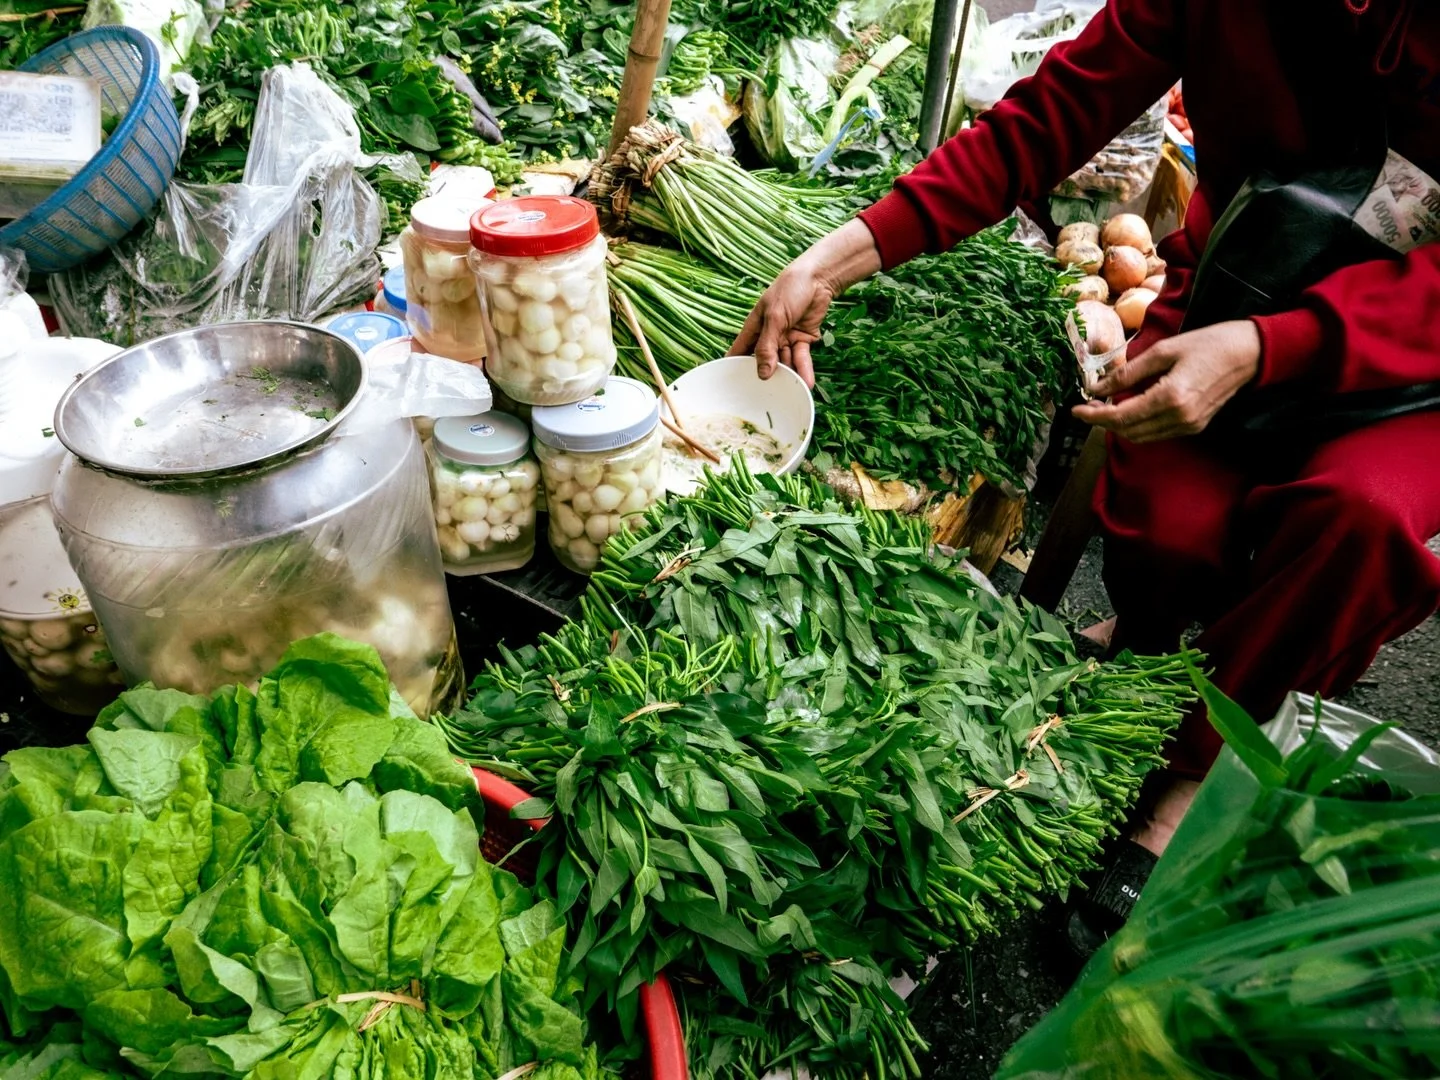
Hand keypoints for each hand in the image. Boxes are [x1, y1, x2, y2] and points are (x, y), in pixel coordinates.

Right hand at [731, 219, 881, 386]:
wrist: (818, 278)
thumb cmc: (790, 289)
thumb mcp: (775, 317)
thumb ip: (768, 346)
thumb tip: (762, 373)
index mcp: (754, 328)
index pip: (739, 351)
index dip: (734, 368)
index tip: (730, 389)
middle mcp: (768, 336)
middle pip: (764, 362)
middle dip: (766, 378)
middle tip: (766, 399)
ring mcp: (786, 339)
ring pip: (785, 362)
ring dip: (790, 376)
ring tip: (794, 392)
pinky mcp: (803, 340)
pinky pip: (802, 358)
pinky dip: (804, 369)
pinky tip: (807, 382)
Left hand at [1073, 320, 1261, 442]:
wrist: (1248, 353)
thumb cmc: (1207, 343)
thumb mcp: (1162, 351)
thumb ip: (1127, 373)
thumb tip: (1096, 387)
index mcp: (1171, 398)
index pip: (1121, 417)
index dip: (1094, 416)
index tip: (1075, 410)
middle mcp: (1180, 418)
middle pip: (1128, 431)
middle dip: (1103, 422)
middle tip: (1088, 405)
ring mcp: (1189, 426)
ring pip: (1141, 436)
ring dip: (1119, 425)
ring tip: (1105, 406)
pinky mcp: (1194, 427)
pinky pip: (1156, 433)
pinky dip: (1138, 425)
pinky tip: (1130, 407)